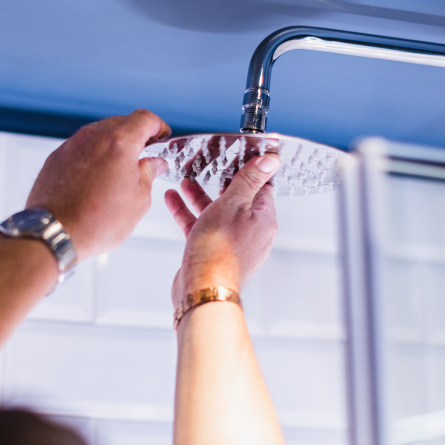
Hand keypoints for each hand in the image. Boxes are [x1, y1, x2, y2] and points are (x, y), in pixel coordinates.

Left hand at [25, 110, 170, 259]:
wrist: (55, 233)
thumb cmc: (95, 222)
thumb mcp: (138, 200)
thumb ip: (148, 174)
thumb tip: (153, 165)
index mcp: (119, 143)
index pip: (145, 119)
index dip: (158, 125)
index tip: (161, 135)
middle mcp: (93, 137)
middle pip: (121, 123)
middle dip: (136, 136)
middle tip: (144, 155)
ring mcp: (72, 145)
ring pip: (99, 135)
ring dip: (113, 146)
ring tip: (119, 170)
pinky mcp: (56, 157)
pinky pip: (81, 148)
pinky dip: (93, 156)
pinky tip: (97, 179)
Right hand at [165, 153, 279, 308]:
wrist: (202, 287)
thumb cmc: (220, 252)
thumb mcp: (234, 203)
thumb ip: (249, 180)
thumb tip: (270, 161)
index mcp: (263, 219)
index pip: (261, 187)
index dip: (249, 169)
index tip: (238, 157)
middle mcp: (251, 232)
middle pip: (236, 199)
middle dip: (219, 182)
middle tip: (209, 166)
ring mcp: (232, 243)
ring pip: (216, 212)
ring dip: (199, 195)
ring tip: (185, 181)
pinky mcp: (213, 252)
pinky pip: (201, 226)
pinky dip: (188, 213)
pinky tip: (174, 200)